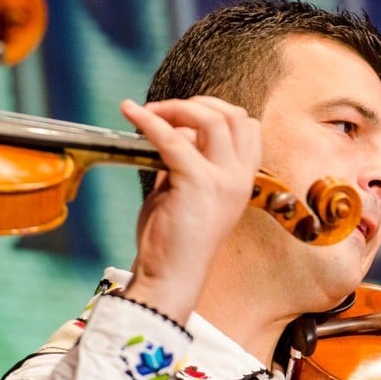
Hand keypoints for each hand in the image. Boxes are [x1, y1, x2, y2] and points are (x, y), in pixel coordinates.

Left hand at [119, 96, 261, 322]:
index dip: (218, 112)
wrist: (171, 275)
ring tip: (150, 112)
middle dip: (198, 103)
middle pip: (234, 116)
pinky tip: (132, 114)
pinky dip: (149, 122)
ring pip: (212, 119)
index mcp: (242, 180)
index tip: (186, 116)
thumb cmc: (175, 239)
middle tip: (166, 110)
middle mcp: (240, 178)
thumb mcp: (188, 191)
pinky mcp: (197, 183)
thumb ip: (188, 160)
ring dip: (177, 108)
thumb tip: (175, 130)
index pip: (248, 127)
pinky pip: (173, 139)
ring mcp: (223, 180)